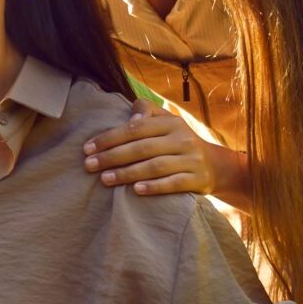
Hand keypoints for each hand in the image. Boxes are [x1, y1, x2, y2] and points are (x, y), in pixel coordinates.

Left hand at [82, 98, 245, 199]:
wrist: (215, 165)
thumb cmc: (178, 141)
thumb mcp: (166, 122)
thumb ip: (146, 112)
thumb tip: (129, 117)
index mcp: (171, 123)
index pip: (135, 128)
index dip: (109, 138)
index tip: (87, 149)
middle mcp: (182, 139)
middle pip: (142, 148)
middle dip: (112, 157)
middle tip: (89, 166)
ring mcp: (192, 160)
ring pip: (155, 166)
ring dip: (128, 173)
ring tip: (105, 179)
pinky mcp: (198, 179)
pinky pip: (174, 184)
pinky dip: (154, 187)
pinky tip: (135, 191)